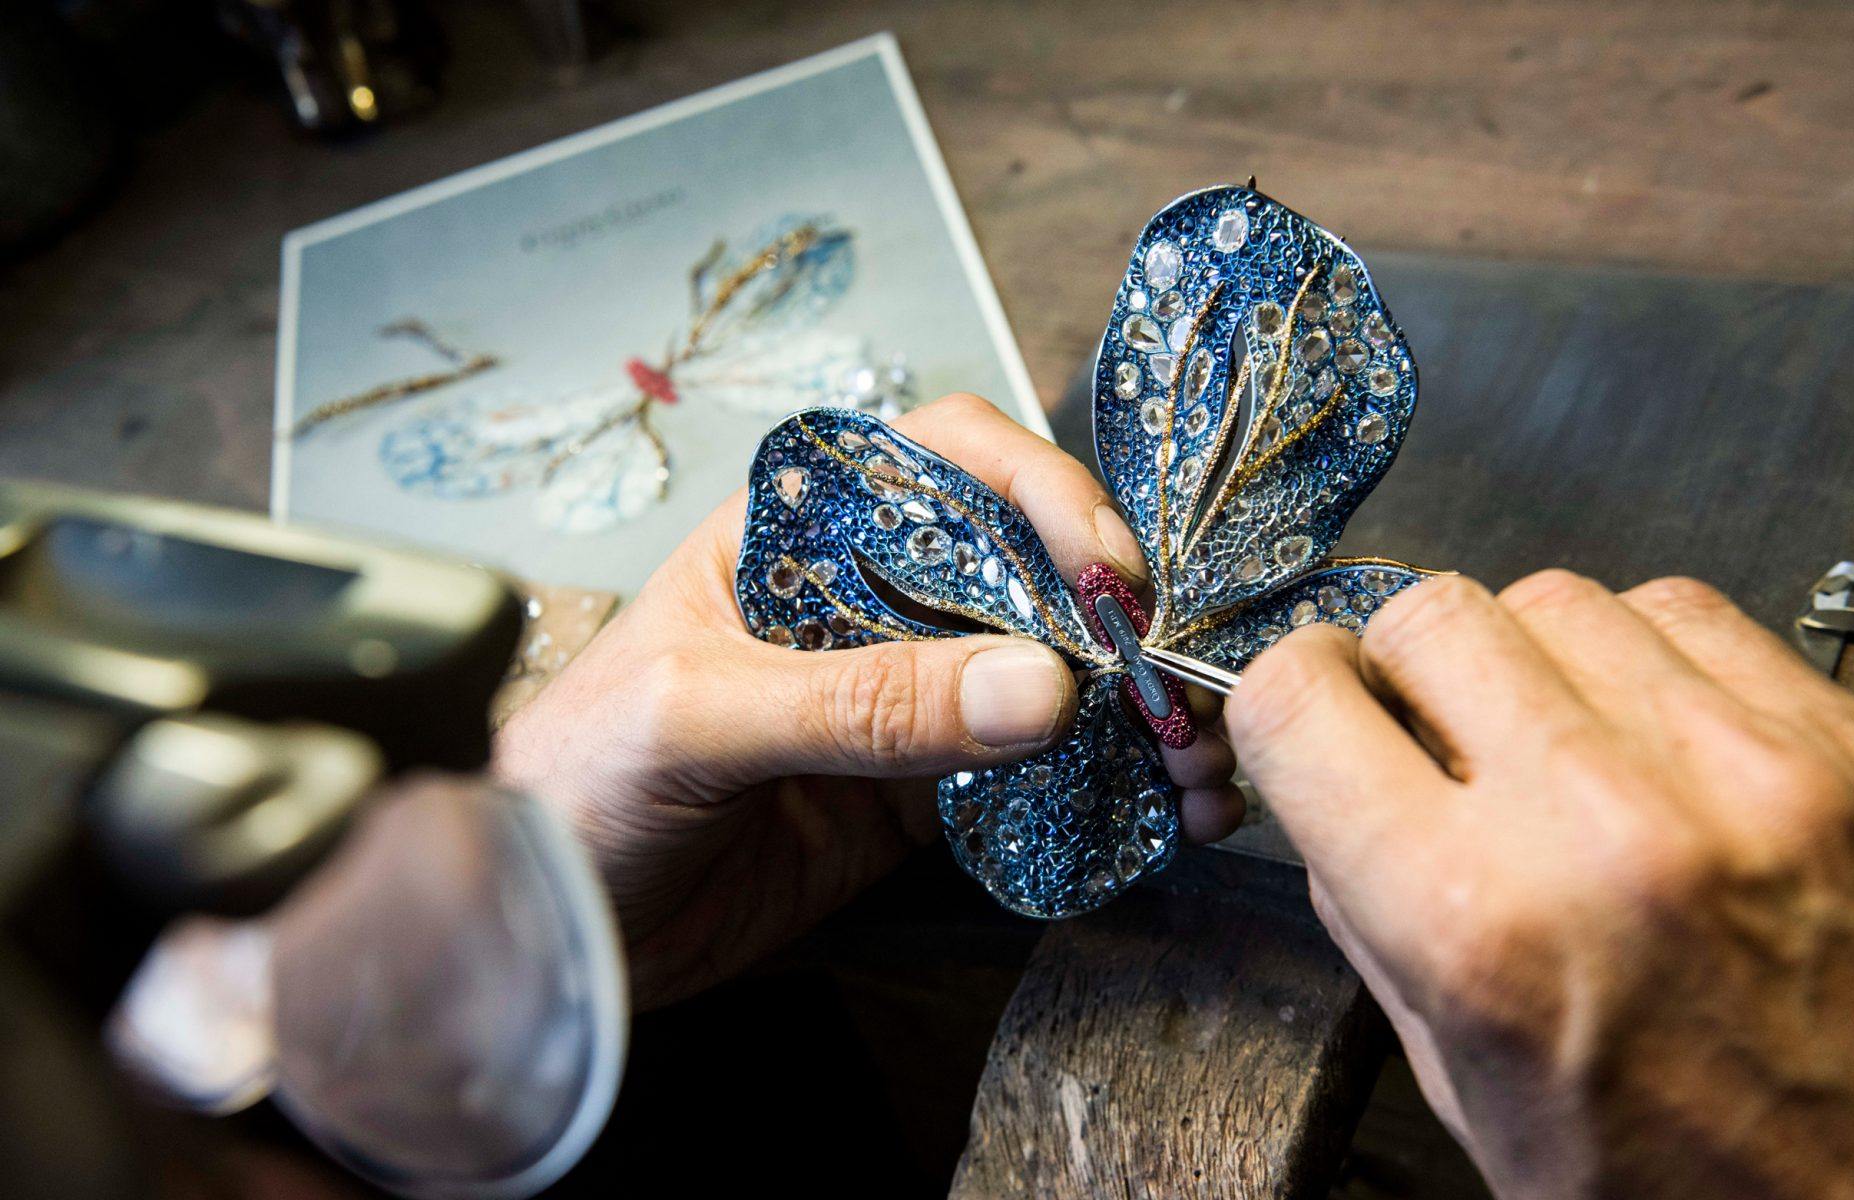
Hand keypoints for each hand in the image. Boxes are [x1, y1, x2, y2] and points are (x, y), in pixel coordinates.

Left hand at [496, 395, 1244, 1009]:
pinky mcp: (924, 792)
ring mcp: (905, 695)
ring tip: (1196, 758)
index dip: (1040, 492)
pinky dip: (1107, 789)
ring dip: (1131, 708)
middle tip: (1178, 679)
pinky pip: (1036, 776)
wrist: (544, 931)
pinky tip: (1164, 810)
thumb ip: (862, 699)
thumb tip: (1040, 686)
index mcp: (802, 529)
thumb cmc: (577, 784)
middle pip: (1026, 566)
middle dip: (1116, 614)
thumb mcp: (699, 718)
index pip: (948, 460)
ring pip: (1049, 673)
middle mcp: (870, 595)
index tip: (1103, 570)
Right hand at [1226, 570, 1853, 1198]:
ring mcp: (1744, 772)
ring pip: (1557, 598)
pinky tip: (1651, 744)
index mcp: (1478, 927)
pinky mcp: (1846, 749)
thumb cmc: (1682, 1184)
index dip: (1284, 697)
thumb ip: (1374, 915)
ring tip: (1558, 751)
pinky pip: (1690, 614)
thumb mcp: (1462, 1082)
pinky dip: (1645, 662)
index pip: (1301, 701)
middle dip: (1403, 671)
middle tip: (1432, 733)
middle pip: (1428, 614)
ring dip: (1527, 662)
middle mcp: (1607, 826)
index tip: (1311, 709)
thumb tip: (1333, 779)